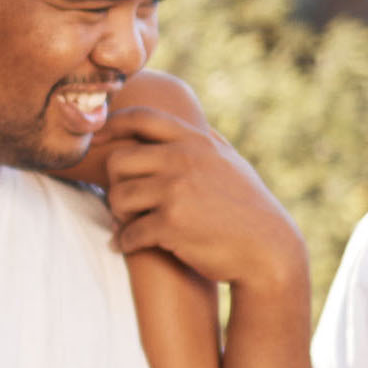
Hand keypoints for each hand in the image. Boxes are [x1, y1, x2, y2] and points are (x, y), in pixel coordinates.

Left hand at [96, 105, 305, 291]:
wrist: (268, 249)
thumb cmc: (249, 206)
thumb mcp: (231, 162)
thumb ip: (206, 141)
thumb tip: (192, 122)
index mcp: (195, 141)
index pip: (141, 118)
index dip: (112, 125)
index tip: (99, 140)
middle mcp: (183, 160)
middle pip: (118, 161)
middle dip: (115, 183)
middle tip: (123, 201)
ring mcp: (177, 190)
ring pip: (118, 197)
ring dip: (118, 215)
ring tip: (127, 224)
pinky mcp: (172, 224)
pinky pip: (130, 232)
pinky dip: (125, 242)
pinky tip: (128, 245)